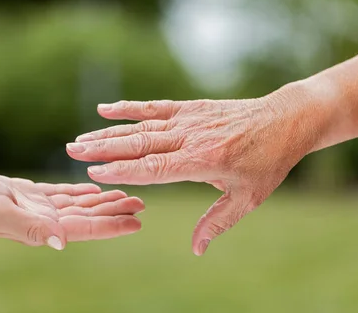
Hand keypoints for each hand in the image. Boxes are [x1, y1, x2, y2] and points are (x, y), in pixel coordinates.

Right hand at [0, 166, 143, 249]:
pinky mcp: (27, 194)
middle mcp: (43, 220)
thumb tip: (62, 242)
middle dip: (114, 211)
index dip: (111, 225)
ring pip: (77, 205)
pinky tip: (93, 188)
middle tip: (140, 203)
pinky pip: (61, 194)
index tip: (137, 222)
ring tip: (124, 195)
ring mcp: (36, 208)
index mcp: (40, 228)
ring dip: (101, 201)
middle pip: (87, 217)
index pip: (84, 228)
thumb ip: (30, 228)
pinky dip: (79, 192)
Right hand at [67, 95, 320, 254]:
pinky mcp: (189, 108)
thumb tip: (195, 249)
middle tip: (72, 151)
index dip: (122, 170)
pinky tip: (105, 109)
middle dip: (103, 148)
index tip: (93, 172)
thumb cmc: (268, 162)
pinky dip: (128, 108)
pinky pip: (153, 108)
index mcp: (204, 160)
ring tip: (80, 138)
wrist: (285, 120)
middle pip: (139, 144)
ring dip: (108, 132)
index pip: (155, 168)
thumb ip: (217, 223)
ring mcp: (188, 119)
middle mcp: (191, 136)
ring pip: (140, 126)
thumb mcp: (248, 198)